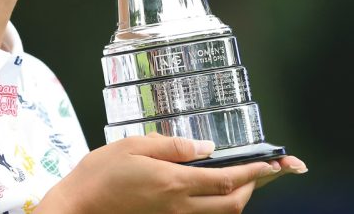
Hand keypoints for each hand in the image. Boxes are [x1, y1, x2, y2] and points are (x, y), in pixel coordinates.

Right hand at [36, 134, 306, 213]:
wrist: (79, 207)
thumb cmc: (101, 172)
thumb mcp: (134, 145)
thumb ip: (173, 146)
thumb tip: (207, 148)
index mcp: (174, 182)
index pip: (227, 179)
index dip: (256, 171)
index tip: (275, 163)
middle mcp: (180, 206)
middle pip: (232, 204)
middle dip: (252, 187)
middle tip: (258, 169)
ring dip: (235, 197)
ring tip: (236, 177)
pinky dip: (215, 206)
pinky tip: (209, 191)